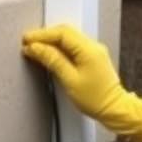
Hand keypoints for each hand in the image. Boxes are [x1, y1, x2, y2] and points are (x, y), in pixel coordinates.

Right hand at [21, 23, 141, 141]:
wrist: (114, 109)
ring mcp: (94, 51)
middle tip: (28, 43)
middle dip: (45, 36)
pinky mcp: (92, 57)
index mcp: (88, 49)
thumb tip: (36, 48)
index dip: (42, 35)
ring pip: (68, 38)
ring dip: (51, 41)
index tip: (27, 40)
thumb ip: (52, 60)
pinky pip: (73, 46)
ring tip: (36, 48)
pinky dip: (59, 47)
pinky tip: (50, 54)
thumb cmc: (95, 99)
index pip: (61, 33)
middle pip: (65, 32)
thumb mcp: (69, 80)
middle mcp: (93, 46)